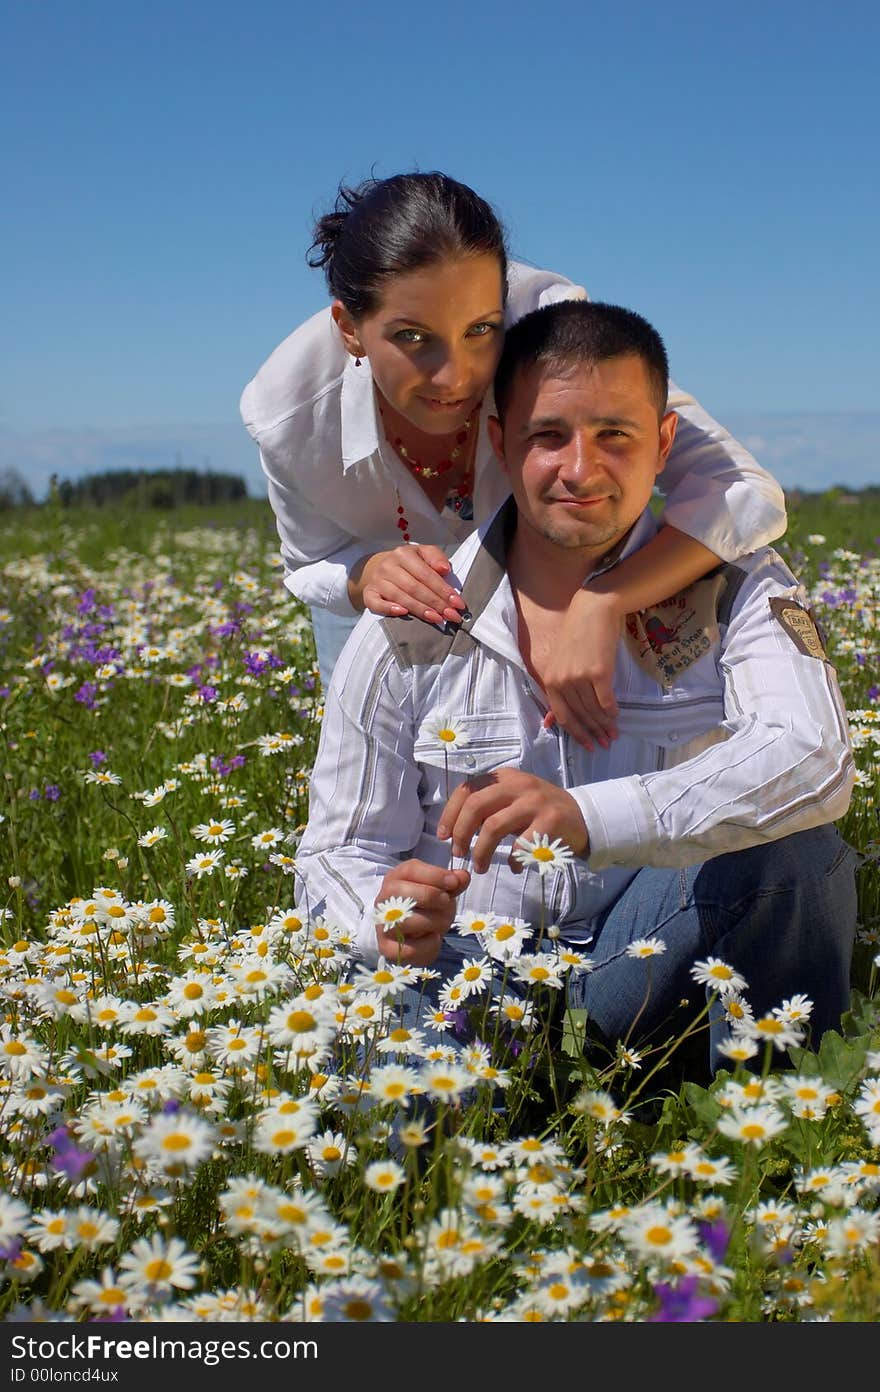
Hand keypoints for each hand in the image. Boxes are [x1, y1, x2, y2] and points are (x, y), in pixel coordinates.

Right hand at [349, 546, 467, 626]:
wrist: (381, 567)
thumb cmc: (410, 565)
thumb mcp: (424, 554)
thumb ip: (436, 558)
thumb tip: (444, 569)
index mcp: (403, 554)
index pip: (426, 574)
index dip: (443, 590)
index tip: (458, 604)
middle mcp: (388, 566)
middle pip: (415, 587)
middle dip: (436, 603)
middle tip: (451, 616)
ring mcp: (377, 580)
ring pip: (399, 597)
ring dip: (420, 610)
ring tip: (437, 619)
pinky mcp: (369, 593)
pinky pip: (376, 603)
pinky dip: (389, 609)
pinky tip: (404, 614)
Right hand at [374, 859, 470, 964]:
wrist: (413, 936)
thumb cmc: (427, 907)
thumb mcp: (442, 890)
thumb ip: (453, 883)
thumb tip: (462, 877)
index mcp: (396, 878)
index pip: (410, 870)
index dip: (435, 875)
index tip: (454, 883)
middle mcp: (384, 899)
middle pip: (403, 892)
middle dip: (431, 896)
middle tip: (446, 902)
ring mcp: (383, 924)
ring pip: (406, 921)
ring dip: (433, 921)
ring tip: (443, 922)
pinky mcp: (386, 947)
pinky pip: (408, 948)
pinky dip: (428, 945)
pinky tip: (434, 938)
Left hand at [437, 768, 588, 873]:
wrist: (582, 816)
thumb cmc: (539, 811)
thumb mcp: (513, 799)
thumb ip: (488, 806)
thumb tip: (453, 828)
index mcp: (504, 777)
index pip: (467, 790)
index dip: (450, 814)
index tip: (443, 836)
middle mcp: (518, 784)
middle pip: (475, 805)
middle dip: (461, 833)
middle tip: (458, 853)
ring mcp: (534, 801)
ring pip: (493, 826)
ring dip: (481, 851)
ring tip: (480, 866)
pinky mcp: (550, 820)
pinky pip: (521, 844)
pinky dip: (514, 860)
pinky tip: (516, 867)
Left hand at [542, 587, 621, 749]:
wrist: (592, 610)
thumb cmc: (577, 635)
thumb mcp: (561, 662)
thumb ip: (559, 690)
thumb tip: (551, 721)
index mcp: (550, 681)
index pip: (563, 716)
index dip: (576, 734)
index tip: (587, 745)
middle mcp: (563, 681)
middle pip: (581, 716)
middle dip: (594, 732)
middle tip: (606, 743)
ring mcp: (580, 677)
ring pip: (593, 711)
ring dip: (605, 725)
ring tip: (613, 733)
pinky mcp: (599, 672)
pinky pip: (606, 701)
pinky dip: (612, 711)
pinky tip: (616, 716)